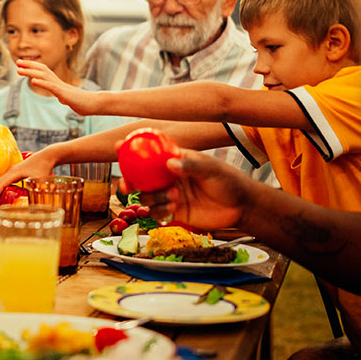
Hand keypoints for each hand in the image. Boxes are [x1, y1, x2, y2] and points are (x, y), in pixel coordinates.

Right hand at [0, 150, 57, 204]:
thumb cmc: (44, 166)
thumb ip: (37, 192)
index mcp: (14, 173)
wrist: (47, 156)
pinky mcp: (16, 172)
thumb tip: (36, 207)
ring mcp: (13, 171)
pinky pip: (3, 181)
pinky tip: (0, 195)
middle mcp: (11, 172)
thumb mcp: (41, 181)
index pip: (0, 184)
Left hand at [15, 60, 98, 115]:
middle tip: (17, 62)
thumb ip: (64, 97)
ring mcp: (61, 87)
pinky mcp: (64, 93)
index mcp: (58, 84)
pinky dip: (42, 82)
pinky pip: (51, 86)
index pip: (44, 71)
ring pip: (44, 76)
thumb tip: (61, 98)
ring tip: (19, 70)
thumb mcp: (69, 100)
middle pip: (42, 70)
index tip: (22, 64)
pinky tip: (33, 80)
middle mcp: (58, 82)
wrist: (95, 104)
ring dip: (30, 72)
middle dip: (29, 65)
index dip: (33, 67)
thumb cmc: (83, 103)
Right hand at [135, 149, 249, 229]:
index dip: (133, 150)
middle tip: (127, 184)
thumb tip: (170, 163)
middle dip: (129, 181)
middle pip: (141, 178)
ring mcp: (171, 195)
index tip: (120, 146)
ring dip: (153, 198)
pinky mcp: (174, 212)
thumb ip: (191, 165)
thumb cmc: (229, 181)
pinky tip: (173, 209)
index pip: (150, 153)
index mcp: (175, 161)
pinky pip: (157, 213)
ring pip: (148, 197)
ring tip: (173, 197)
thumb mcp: (211, 169)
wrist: (240, 206)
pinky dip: (159, 211)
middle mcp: (169, 178)